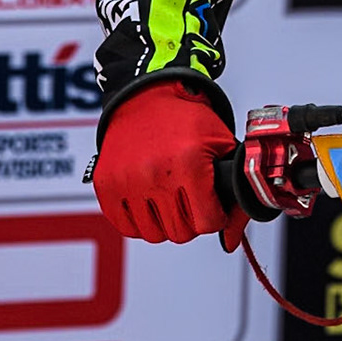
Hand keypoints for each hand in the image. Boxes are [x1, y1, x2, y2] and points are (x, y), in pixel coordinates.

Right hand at [92, 82, 246, 249]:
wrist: (148, 98)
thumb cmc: (188, 121)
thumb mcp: (223, 145)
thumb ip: (235, 191)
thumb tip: (231, 242)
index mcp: (190, 163)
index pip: (207, 222)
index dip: (215, 217)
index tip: (213, 208)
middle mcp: (156, 174)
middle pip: (180, 232)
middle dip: (192, 221)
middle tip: (192, 203)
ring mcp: (127, 181)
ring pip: (153, 234)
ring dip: (165, 223)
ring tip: (170, 201)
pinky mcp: (106, 184)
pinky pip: (125, 226)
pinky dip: (139, 221)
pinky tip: (150, 203)